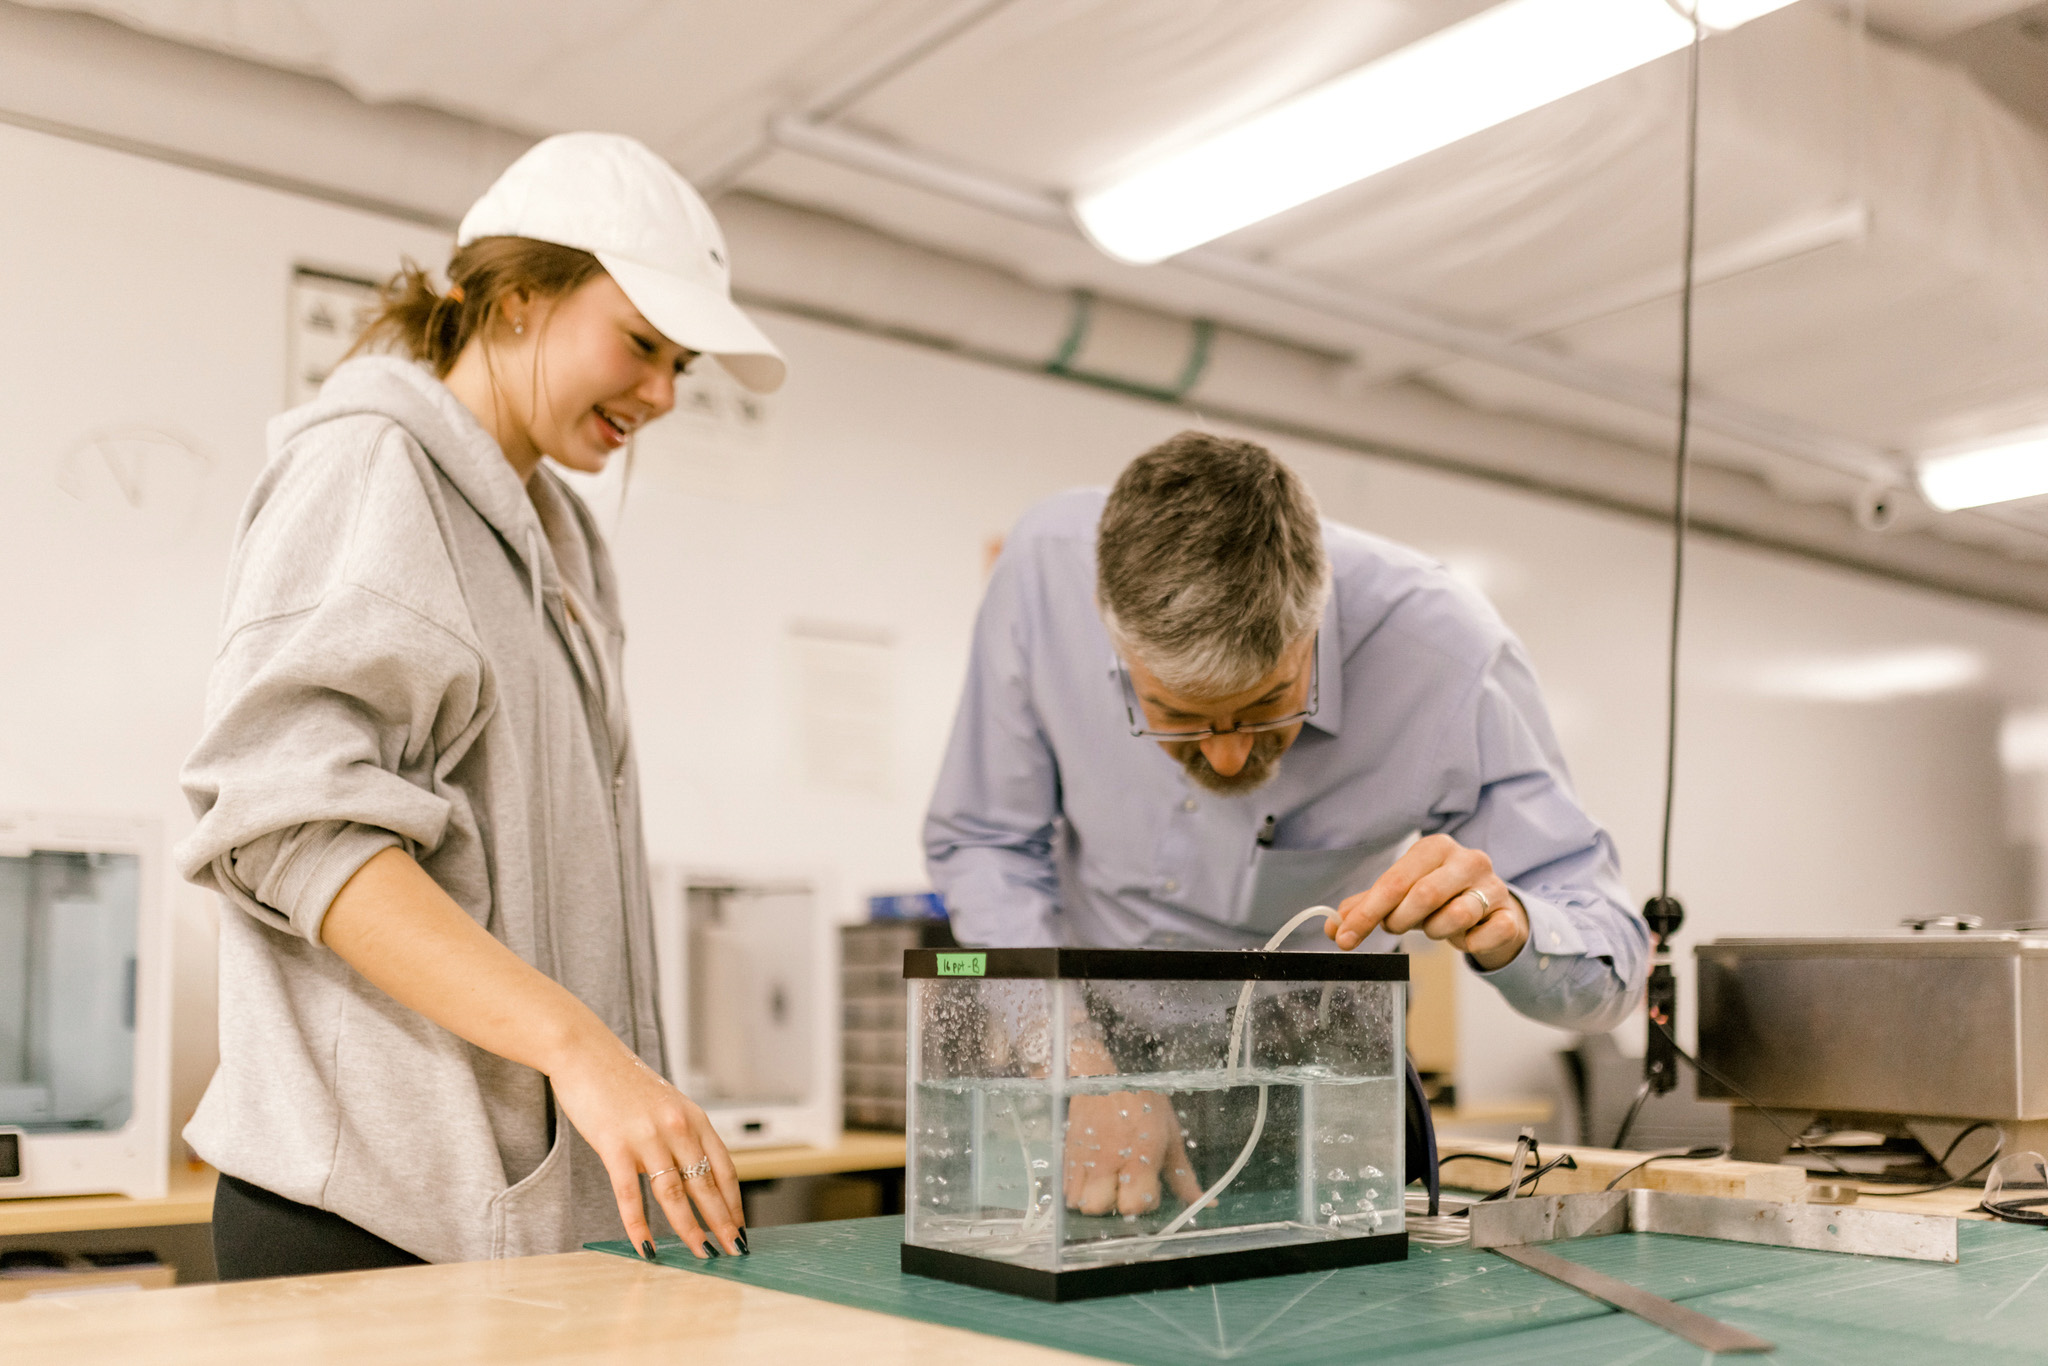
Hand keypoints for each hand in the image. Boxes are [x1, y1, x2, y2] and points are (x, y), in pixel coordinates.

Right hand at [548, 1033, 744, 1258]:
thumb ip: (680, 1136)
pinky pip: (630, 1195)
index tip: (740, 1227)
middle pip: (707, 1184)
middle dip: (722, 1222)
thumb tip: (691, 1175)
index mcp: (693, 1118)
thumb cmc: (623, 1081)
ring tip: (700, 1254)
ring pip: (675, 1194)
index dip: (734, 1202)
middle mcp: (677, 1127)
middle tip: (733, 1251)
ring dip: (689, 1229)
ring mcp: (647, 1136)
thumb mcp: (666, 1104)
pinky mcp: (615, 1145)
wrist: (585, 1052)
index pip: (725, 1168)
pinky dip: (639, 1225)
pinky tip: (646, 1247)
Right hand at [1063, 1090, 1203, 1216]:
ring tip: (1105, 1183)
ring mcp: (1082, 1158)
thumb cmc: (1141, 1102)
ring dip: (1092, 1199)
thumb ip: (1183, 1175)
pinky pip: (1066, 1189)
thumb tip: (1208, 1203)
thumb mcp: (1170, 1135)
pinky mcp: (1066, 1155)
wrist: (1100, 1075)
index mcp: (1138, 1154)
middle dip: (1114, 1204)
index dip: (1145, 1200)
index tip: (1149, 1184)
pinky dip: (1077, 1190)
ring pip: (1079, 1203)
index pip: (1135, 1203)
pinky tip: (1092, 1176)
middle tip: (1124, 1185)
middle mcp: (1107, 1159)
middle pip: (1100, 1208)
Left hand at [1324, 833, 1527, 969]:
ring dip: (1434, 931)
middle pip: (1423, 895)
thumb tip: (1332, 927)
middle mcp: (1468, 859)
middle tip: (1394, 927)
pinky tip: (1466, 936)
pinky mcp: (1509, 915)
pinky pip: (1483, 935)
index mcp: (1435, 847)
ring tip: (1434, 926)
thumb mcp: (1402, 897)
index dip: (1366, 913)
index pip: (1394, 881)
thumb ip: (1366, 907)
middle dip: (1399, 920)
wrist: (1492, 912)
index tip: (1345, 938)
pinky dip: (1467, 943)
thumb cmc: (1440, 899)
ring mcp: (1493, 886)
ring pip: (1454, 916)